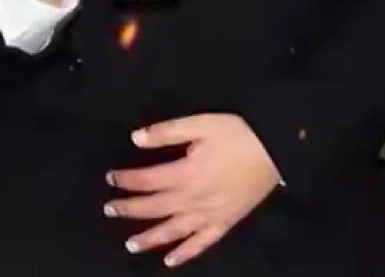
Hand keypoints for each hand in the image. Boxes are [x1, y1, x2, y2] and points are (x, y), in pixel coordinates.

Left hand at [104, 114, 280, 268]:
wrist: (276, 151)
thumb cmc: (237, 135)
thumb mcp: (199, 124)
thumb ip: (166, 132)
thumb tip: (134, 139)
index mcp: (185, 174)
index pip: (147, 180)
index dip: (126, 180)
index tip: (110, 178)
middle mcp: (194, 199)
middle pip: (155, 207)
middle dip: (129, 209)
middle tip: (109, 210)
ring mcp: (210, 215)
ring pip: (174, 232)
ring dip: (150, 238)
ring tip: (130, 245)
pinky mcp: (225, 223)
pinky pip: (202, 244)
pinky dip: (185, 254)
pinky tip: (170, 261)